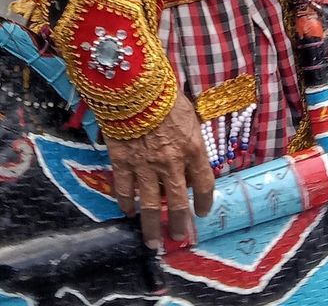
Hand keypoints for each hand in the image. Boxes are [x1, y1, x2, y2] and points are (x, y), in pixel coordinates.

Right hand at [107, 90, 213, 247]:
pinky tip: (128, 212)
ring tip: (153, 243)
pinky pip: (124, 190)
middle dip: (179, 224)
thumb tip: (190, 159)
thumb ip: (190, 139)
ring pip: (149, 205)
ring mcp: (145, 165)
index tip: (201, 212)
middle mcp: (171, 163)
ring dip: (151, 227)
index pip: (204, 184)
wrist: (134, 84)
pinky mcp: (122, 162)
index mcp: (193, 148)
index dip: (204, 201)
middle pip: (177, 202)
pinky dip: (126, 203)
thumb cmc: (165, 93)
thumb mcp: (189, 114)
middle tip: (179, 237)